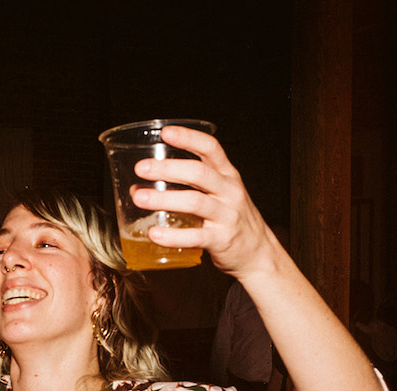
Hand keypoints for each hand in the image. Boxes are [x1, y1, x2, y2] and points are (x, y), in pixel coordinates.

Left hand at [132, 125, 284, 280]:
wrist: (257, 251)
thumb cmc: (230, 219)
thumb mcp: (220, 193)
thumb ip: (188, 185)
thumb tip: (141, 184)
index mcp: (227, 175)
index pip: (211, 148)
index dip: (189, 138)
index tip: (166, 132)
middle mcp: (229, 192)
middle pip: (199, 173)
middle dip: (168, 168)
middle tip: (141, 168)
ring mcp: (227, 216)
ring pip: (195, 202)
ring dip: (164, 199)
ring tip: (139, 197)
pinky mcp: (222, 240)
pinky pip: (196, 236)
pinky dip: (173, 236)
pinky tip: (154, 234)